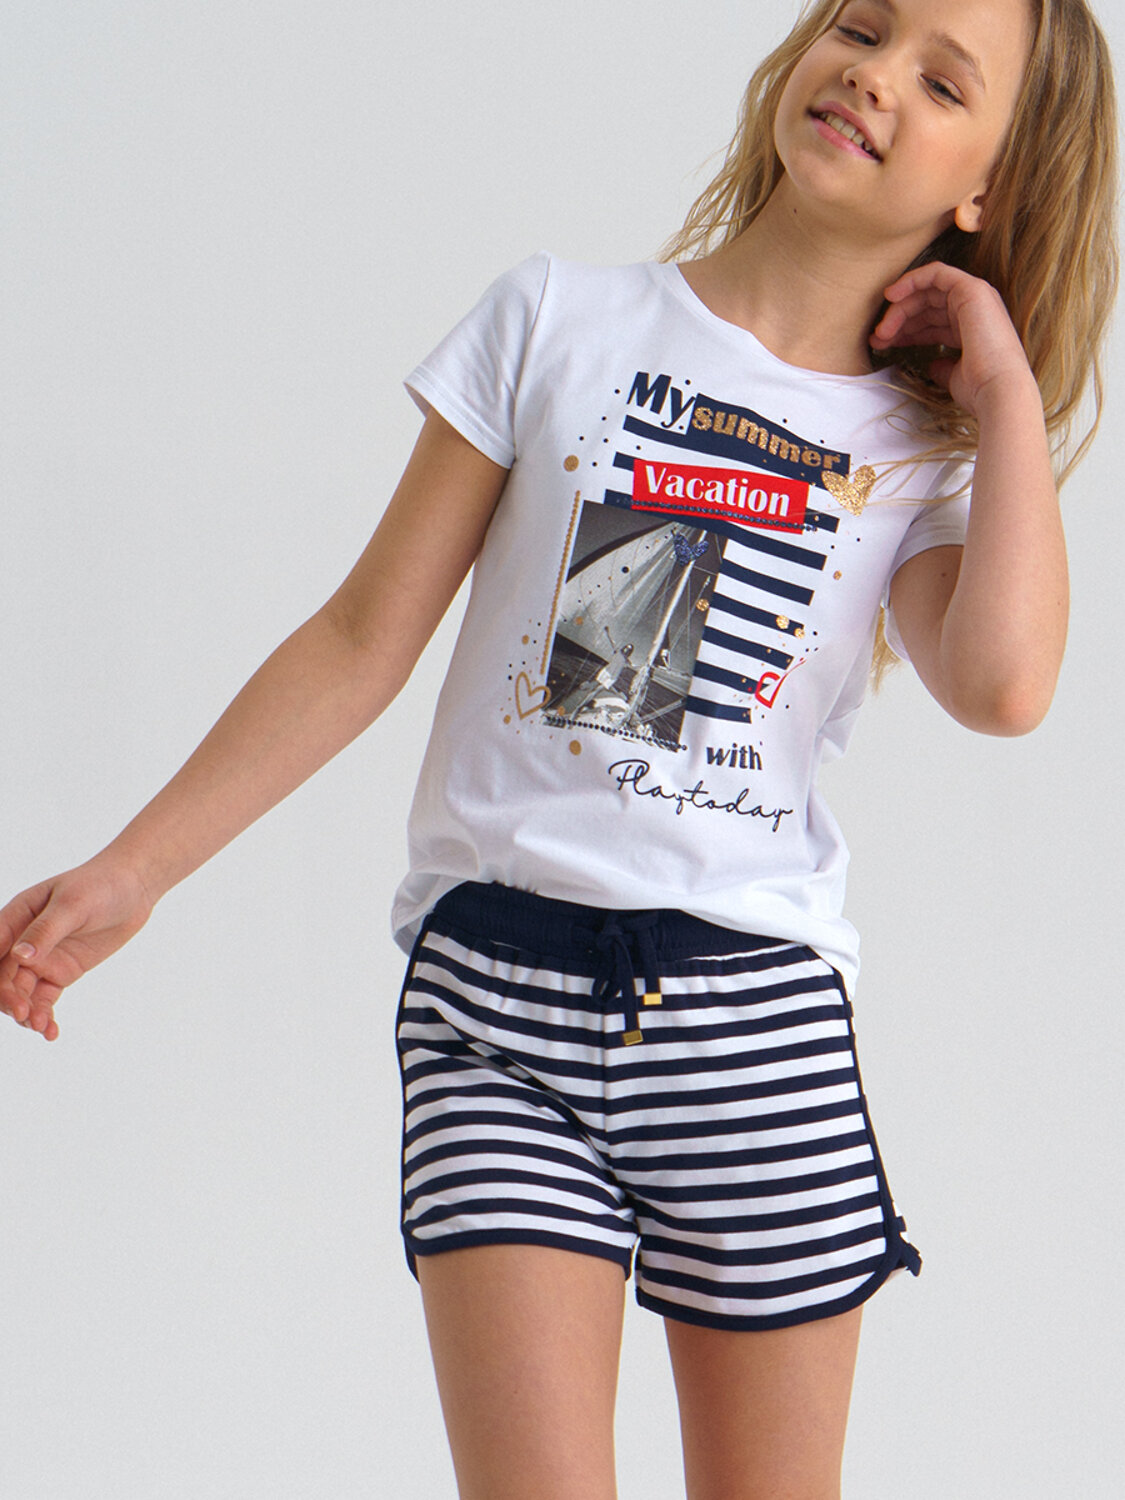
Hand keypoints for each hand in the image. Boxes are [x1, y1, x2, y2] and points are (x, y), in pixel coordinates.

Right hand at [0, 858, 153, 1040]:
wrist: (133, 890)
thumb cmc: (100, 886)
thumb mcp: (73, 904)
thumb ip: (46, 930)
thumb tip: (20, 956)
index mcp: (16, 915)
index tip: (2, 992)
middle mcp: (22, 941)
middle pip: (3, 976)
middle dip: (8, 996)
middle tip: (23, 1012)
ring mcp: (41, 960)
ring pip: (21, 993)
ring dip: (25, 1012)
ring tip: (40, 1026)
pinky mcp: (60, 973)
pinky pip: (44, 1000)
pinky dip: (44, 1016)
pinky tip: (50, 1031)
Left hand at [870, 262, 1036, 417]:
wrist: (998, 390)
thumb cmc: (979, 389)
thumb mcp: (954, 377)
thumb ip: (942, 367)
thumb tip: (932, 365)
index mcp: (972, 328)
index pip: (932, 322)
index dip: (905, 330)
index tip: (884, 343)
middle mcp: (976, 309)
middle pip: (926, 305)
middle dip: (898, 320)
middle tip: (877, 338)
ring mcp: (976, 296)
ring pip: (927, 291)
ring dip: (899, 308)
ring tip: (881, 332)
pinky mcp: (972, 289)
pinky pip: (936, 274)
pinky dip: (912, 280)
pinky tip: (892, 296)